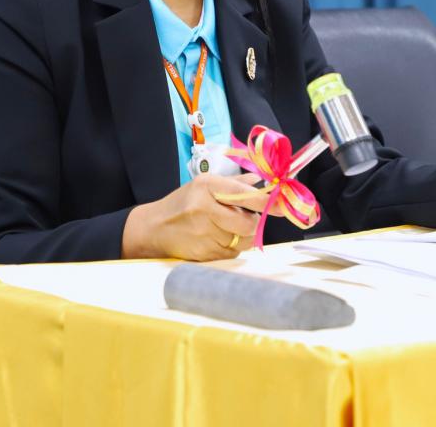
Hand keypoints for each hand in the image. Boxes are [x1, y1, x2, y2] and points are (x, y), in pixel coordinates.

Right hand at [122, 173, 262, 259]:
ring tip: (224, 228)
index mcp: (206, 186)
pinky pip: (233, 253)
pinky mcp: (204, 254)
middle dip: (252, 223)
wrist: (153, 229)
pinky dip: (231, 247)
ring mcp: (204, 233)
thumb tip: (261, 181)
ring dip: (241, 236)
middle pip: (248, 223)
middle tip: (245, 218)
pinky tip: (215, 239)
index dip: (267, 202)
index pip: (244, 194)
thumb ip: (234, 184)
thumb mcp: (203, 185)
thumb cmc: (182, 204)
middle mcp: (205, 208)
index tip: (282, 205)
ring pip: (243, 240)